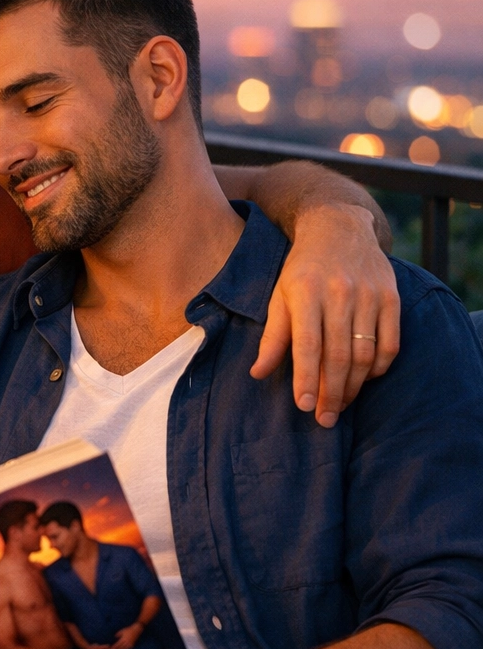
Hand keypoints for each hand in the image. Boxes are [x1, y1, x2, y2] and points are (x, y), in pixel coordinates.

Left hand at [112, 622, 142, 648]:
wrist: (136, 630)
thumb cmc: (128, 630)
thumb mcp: (122, 631)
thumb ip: (118, 634)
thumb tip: (114, 637)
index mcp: (123, 639)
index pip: (118, 645)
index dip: (114, 647)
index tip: (111, 648)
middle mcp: (127, 642)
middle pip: (120, 648)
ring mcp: (130, 644)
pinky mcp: (132, 645)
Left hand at [250, 203, 399, 427]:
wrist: (339, 228)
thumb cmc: (302, 269)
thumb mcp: (279, 296)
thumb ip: (273, 336)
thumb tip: (257, 373)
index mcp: (306, 292)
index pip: (308, 344)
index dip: (307, 378)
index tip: (304, 406)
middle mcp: (340, 293)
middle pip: (339, 354)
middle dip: (331, 392)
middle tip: (325, 419)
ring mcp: (370, 295)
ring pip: (366, 353)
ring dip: (354, 385)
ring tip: (341, 405)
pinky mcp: (391, 297)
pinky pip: (390, 343)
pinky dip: (378, 368)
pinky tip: (364, 380)